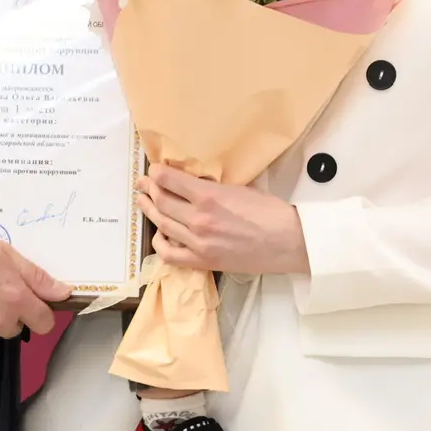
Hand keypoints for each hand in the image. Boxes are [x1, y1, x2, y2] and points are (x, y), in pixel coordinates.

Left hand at [137, 164, 309, 274]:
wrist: (287, 241)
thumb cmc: (269, 212)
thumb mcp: (239, 188)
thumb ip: (212, 186)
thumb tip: (192, 182)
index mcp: (208, 196)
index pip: (168, 179)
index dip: (156, 172)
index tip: (153, 169)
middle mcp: (198, 219)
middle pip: (161, 200)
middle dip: (149, 188)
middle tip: (144, 183)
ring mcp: (198, 242)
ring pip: (162, 224)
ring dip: (150, 210)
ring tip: (144, 202)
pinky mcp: (203, 261)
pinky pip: (170, 254)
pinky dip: (160, 242)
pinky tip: (161, 233)